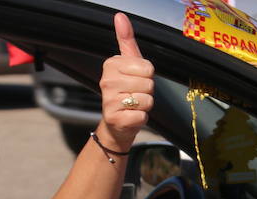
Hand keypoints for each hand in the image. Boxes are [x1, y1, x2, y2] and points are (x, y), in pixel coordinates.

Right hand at [97, 14, 153, 152]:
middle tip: (135, 95)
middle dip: (147, 92)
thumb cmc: (126, 91)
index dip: (147, 77)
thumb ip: (126, 40)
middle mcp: (107, 81)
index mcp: (111, 64)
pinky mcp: (115, 118)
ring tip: (133, 106)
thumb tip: (120, 16)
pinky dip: (142, 118)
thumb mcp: (129, 64)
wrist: (117, 123)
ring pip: (147, 100)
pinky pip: (142, 115)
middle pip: (148, 84)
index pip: (148, 67)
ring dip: (145, 106)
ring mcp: (109, 100)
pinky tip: (131, 117)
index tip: (136, 80)